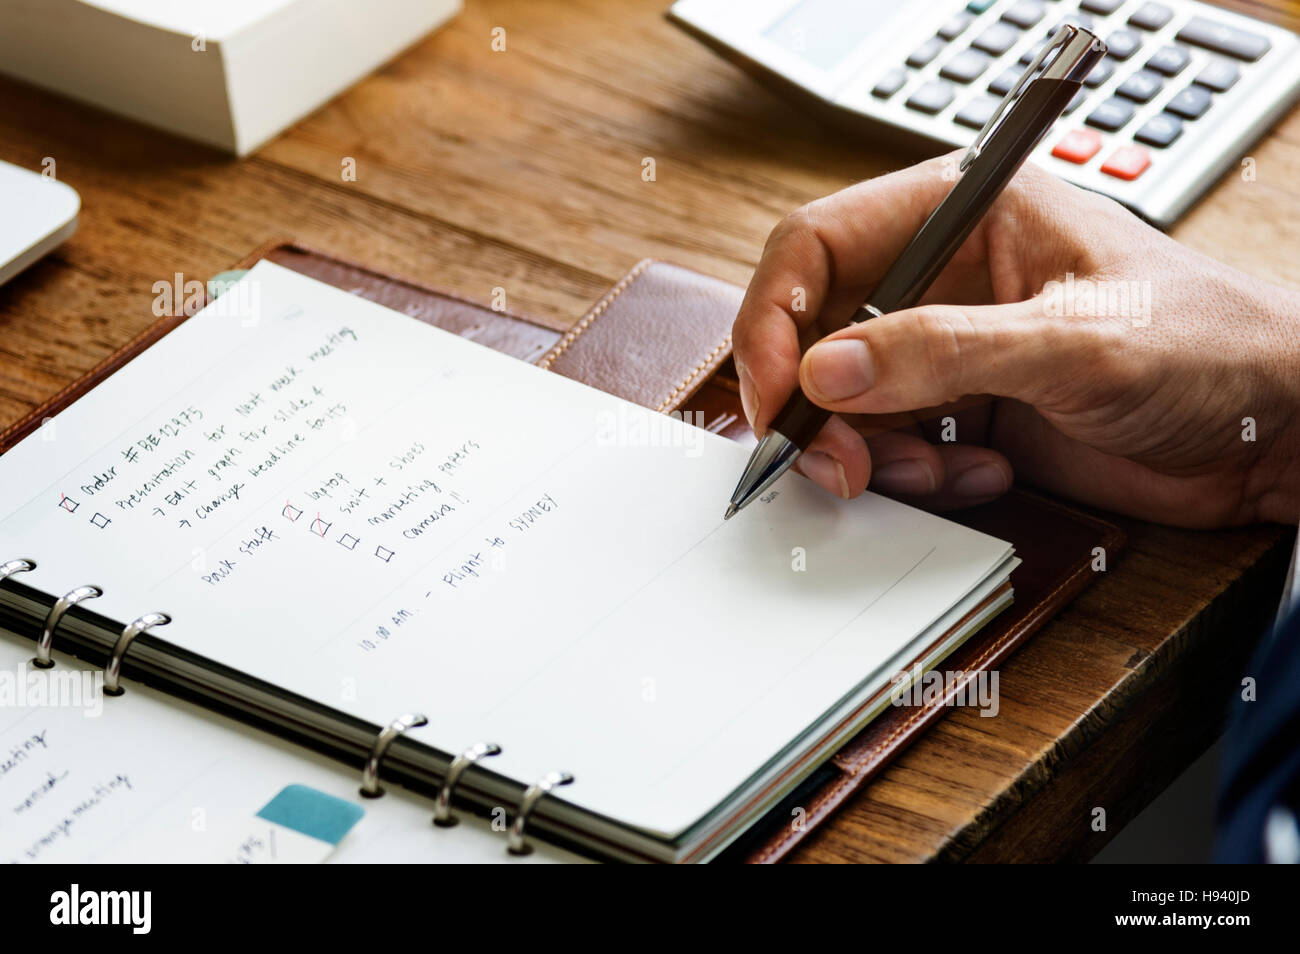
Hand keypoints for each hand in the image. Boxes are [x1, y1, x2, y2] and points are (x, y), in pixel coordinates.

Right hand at [731, 154, 1299, 527]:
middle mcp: (938, 278)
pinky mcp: (961, 410)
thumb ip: (945, 353)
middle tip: (834, 462)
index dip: (775, 318)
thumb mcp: (1075, 343)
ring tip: (939, 470)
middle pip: (813, 332)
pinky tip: (985, 471)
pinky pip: (889, 448)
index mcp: (960, 215)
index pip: (815, 247)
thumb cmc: (1207, 346)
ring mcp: (946, 348)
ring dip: (867, 452)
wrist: (1272, 429)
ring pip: (842, 402)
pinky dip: (916, 477)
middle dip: (813, 405)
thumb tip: (825, 373)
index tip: (776, 394)